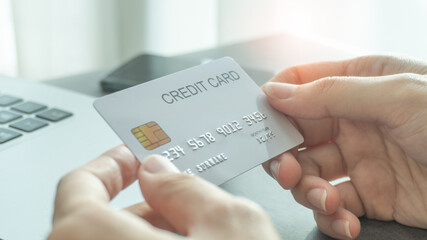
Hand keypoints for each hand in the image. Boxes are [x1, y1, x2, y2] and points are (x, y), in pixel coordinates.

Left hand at [49, 145, 279, 239]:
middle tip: (182, 190)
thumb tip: (161, 170)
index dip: (110, 164)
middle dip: (146, 201)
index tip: (135, 155)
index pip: (79, 188)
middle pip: (99, 221)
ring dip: (155, 230)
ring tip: (200, 225)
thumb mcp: (231, 225)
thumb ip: (188, 188)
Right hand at [261, 55, 426, 238]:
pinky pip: (334, 206)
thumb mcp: (396, 96)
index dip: (276, 103)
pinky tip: (344, 221)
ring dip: (309, 192)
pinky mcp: (370, 196)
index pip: (300, 86)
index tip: (260, 123)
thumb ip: (330, 93)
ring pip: (310, 175)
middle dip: (285, 156)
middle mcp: (353, 121)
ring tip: (326, 201)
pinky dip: (331, 217)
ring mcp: (360, 161)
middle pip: (296, 137)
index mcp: (358, 83)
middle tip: (286, 171)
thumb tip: (276, 92)